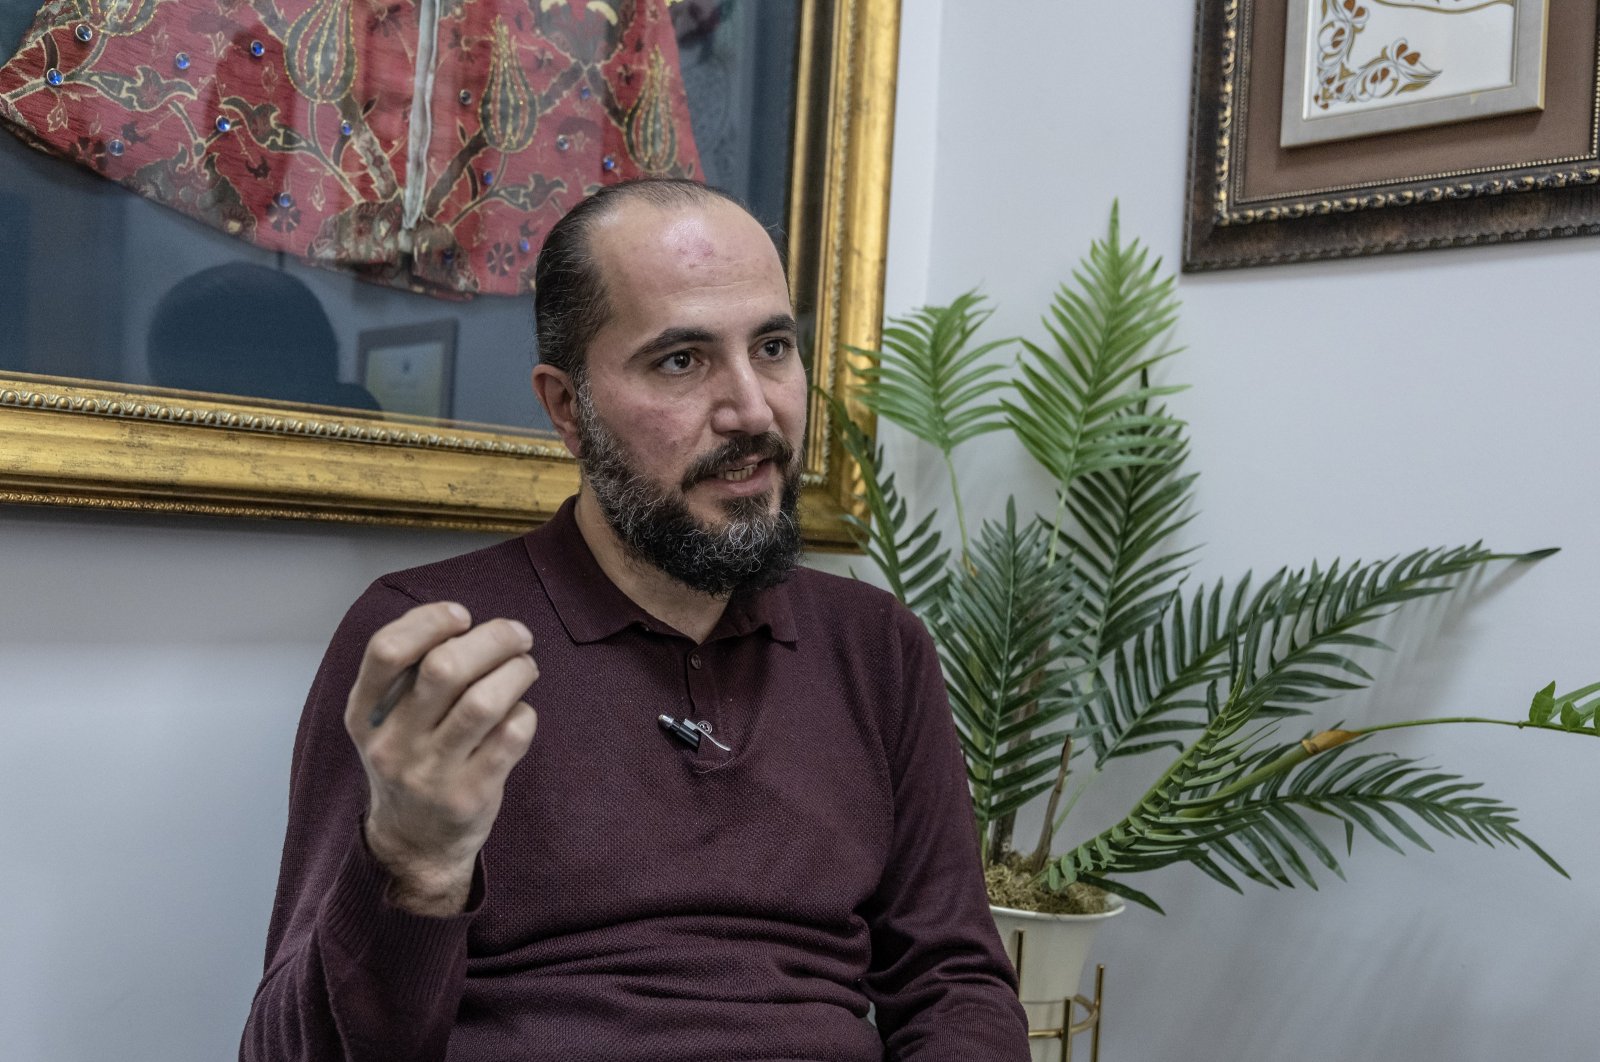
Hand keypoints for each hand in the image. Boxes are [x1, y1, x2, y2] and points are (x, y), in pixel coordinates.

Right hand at [343, 602, 538, 915]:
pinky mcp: (470, 795)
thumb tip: (464, 622)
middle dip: (492, 638)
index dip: (428, 621)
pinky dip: (525, 713)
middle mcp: (393, 743)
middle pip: (444, 669)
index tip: (461, 616)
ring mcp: (431, 773)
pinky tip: (521, 713)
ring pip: (483, 702)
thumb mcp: (384, 722)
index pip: (386, 651)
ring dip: (516, 671)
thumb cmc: (410, 763)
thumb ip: (410, 675)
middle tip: (517, 635)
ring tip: (525, 667)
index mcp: (364, 715)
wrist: (413, 845)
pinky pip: (510, 737)